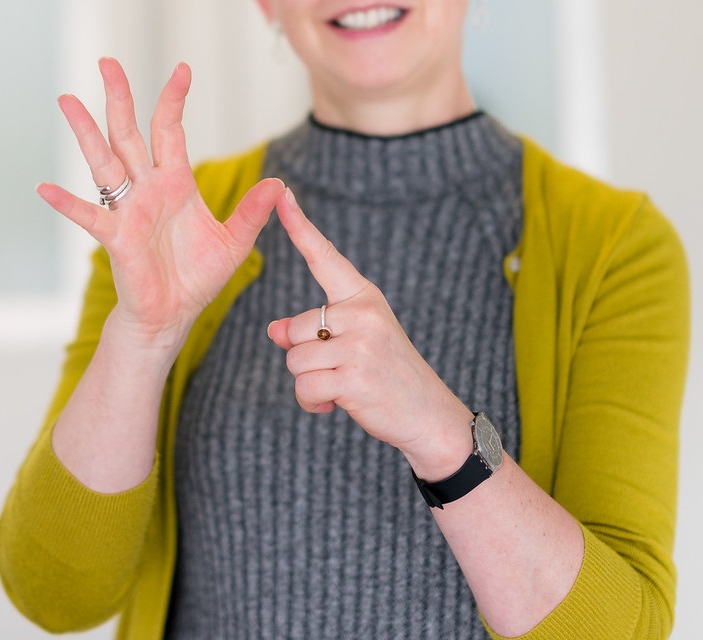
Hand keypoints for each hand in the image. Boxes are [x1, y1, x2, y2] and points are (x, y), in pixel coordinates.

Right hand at [36, 58, 283, 344]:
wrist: (173, 315)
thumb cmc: (196, 278)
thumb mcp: (234, 242)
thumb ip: (251, 212)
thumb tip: (279, 185)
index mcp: (174, 183)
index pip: (169, 131)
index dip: (173, 100)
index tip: (182, 69)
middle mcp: (146, 189)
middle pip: (128, 133)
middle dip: (120, 97)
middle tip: (107, 62)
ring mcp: (127, 210)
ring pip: (103, 161)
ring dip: (86, 132)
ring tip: (67, 100)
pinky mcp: (116, 237)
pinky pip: (88, 215)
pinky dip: (66, 202)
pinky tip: (45, 188)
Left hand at [266, 189, 472, 476]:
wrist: (428, 414)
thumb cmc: (386, 375)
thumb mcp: (353, 343)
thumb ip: (313, 332)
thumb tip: (274, 330)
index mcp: (363, 297)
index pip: (324, 257)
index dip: (299, 227)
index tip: (282, 193)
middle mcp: (363, 313)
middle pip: (294, 329)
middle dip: (304, 358)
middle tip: (339, 370)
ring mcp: (360, 345)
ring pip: (294, 360)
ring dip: (309, 383)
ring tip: (341, 387)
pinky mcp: (354, 377)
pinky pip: (304, 388)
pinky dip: (312, 404)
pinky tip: (337, 405)